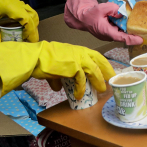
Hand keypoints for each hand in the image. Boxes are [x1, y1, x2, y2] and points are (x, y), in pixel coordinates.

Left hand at [0, 0, 38, 42]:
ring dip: (31, 22)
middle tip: (29, 39)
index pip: (30, 22)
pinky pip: (25, 9)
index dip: (30, 33)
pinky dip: (26, 17)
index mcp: (16, 10)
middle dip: (33, 29)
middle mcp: (20, 5)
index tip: (26, 41)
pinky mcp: (13, 1)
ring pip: (30, 12)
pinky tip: (17, 23)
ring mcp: (17, 2)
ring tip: (25, 32)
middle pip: (34, 17)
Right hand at [0, 41, 114, 99]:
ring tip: (101, 90)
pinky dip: (81, 88)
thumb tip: (58, 87)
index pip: (94, 55)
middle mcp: (79, 52)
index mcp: (76, 50)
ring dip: (98, 80)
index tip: (107, 70)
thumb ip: (59, 76)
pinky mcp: (73, 67)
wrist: (34, 58)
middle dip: (107, 69)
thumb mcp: (54, 68)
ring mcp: (77, 58)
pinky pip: (81, 79)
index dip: (102, 63)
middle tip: (112, 79)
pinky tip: (79, 95)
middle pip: (99, 60)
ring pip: (94, 69)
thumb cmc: (41, 61)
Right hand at [64, 0, 142, 45]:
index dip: (132, 39)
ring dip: (129, 27)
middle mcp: (109, 35)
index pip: (121, 38)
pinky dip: (124, 25)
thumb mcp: (101, 8)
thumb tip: (121, 12)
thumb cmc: (91, 14)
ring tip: (138, 22)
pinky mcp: (111, 31)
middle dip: (134, 32)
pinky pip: (120, 29)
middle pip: (124, 35)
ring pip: (122, 32)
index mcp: (106, 31)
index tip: (141, 39)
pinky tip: (128, 19)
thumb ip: (112, 9)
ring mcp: (110, 34)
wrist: (83, 17)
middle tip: (144, 27)